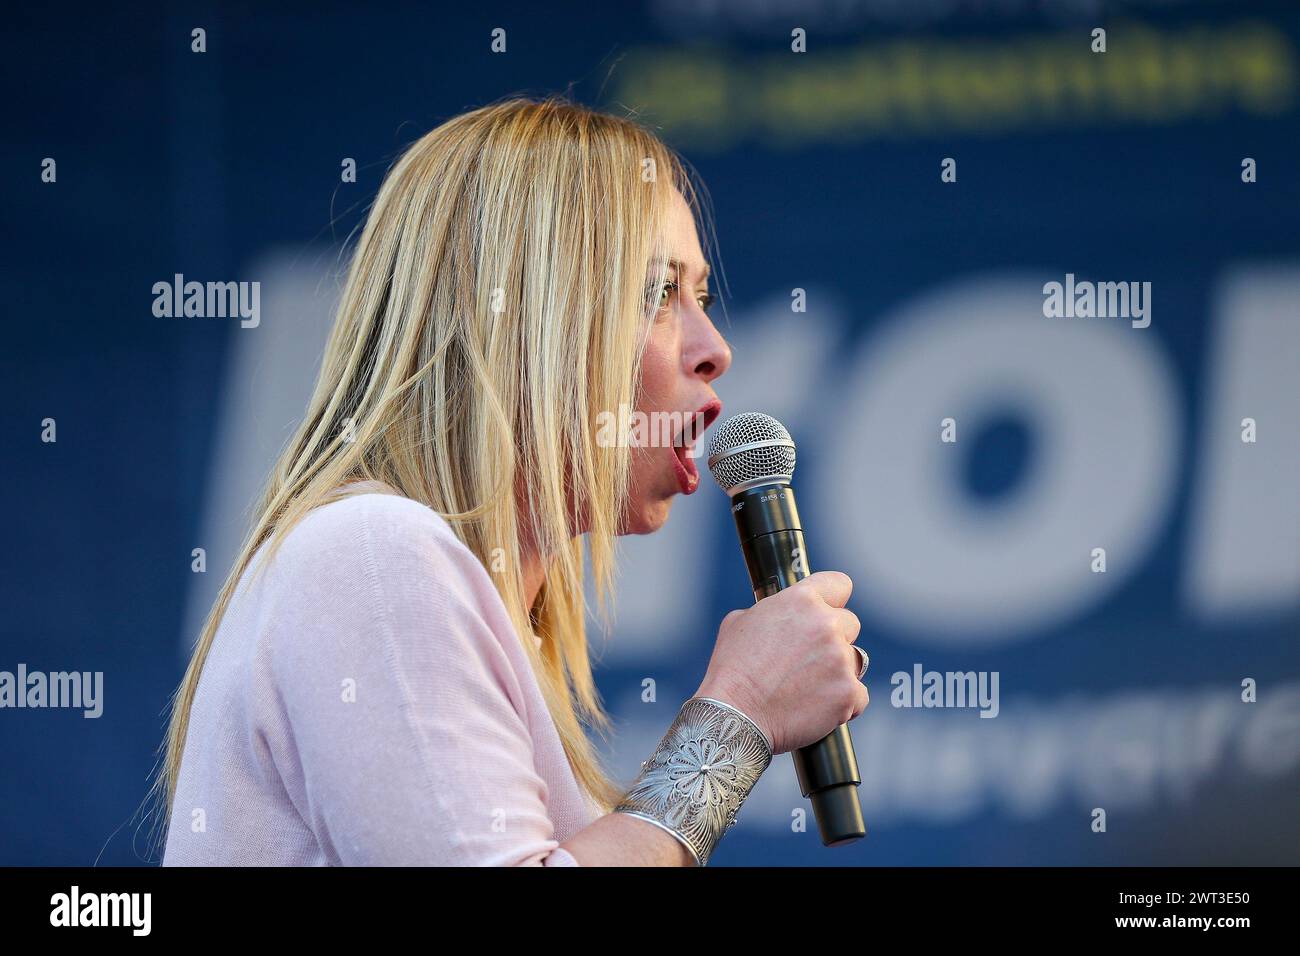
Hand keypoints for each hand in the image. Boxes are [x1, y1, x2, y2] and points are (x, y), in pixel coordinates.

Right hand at [694, 571, 868, 754]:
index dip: (832, 599)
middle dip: (834, 639)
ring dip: (839, 670)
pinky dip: (842, 703)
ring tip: (809, 687)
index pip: (839, 585)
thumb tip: (782, 616)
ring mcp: (841, 659)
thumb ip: (772, 611)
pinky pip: (858, 695)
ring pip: (855, 660)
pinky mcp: (849, 692)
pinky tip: (817, 707)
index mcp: (801, 600)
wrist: (734, 717)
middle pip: (850, 624)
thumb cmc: (732, 671)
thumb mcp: (741, 622)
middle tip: (808, 660)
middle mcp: (826, 624)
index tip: (828, 610)